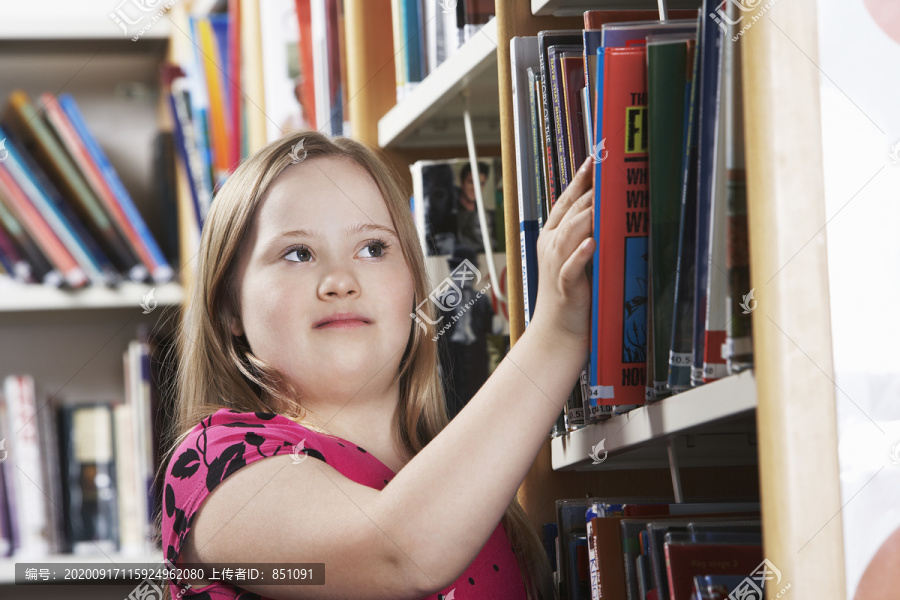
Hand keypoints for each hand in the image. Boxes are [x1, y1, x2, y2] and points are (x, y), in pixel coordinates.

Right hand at [528, 157, 594, 356]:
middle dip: (588, 189)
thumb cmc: (571, 296)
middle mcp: (550, 246)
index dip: (579, 180)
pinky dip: (581, 253)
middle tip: (606, 167)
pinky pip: (572, 266)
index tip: (594, 158)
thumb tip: (609, 212)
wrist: (558, 332)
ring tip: (602, 196)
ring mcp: (556, 265)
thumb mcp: (577, 259)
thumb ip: (587, 236)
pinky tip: (592, 242)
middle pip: (570, 211)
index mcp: (551, 237)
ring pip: (570, 231)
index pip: (565, 201)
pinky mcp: (565, 285)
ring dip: (587, 214)